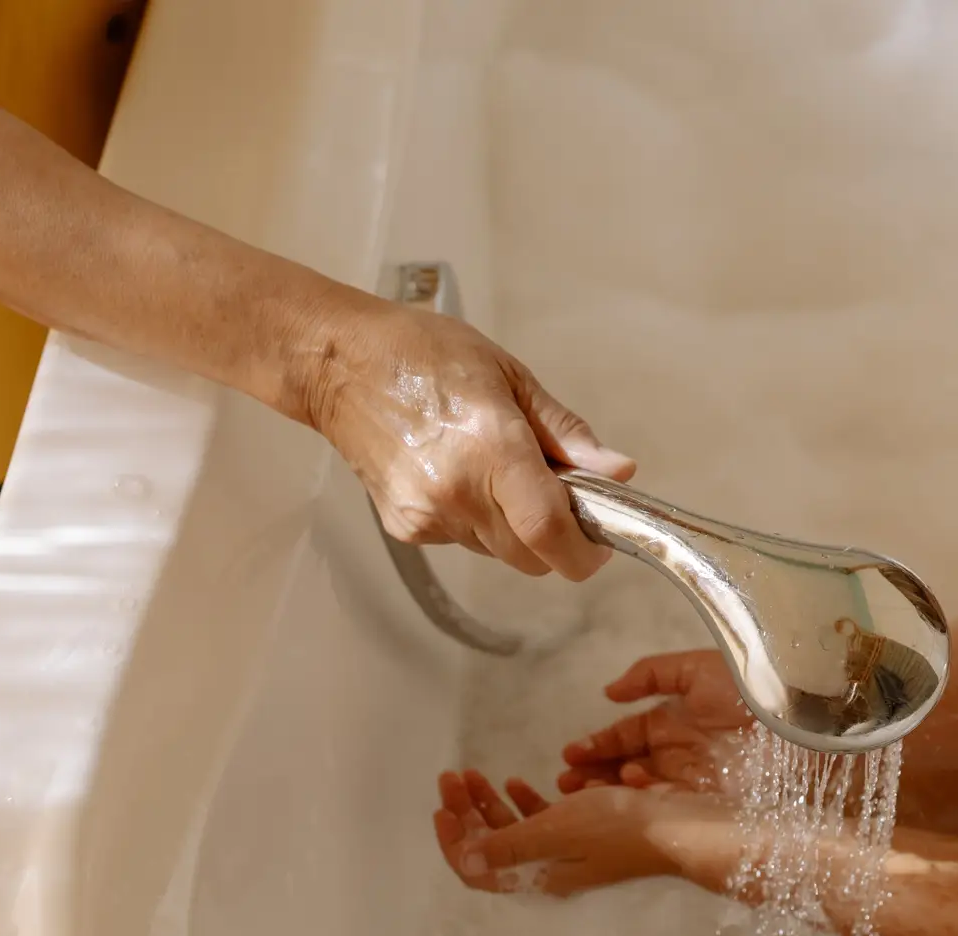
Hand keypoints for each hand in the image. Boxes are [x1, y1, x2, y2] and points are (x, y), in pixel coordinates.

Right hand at [308, 299, 635, 580]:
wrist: (340, 364)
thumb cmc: (424, 355)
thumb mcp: (512, 378)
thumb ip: (566, 434)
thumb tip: (617, 471)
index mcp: (492, 451)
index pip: (550, 533)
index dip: (585, 552)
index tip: (599, 544)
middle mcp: (458, 493)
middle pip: (531, 557)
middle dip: (555, 538)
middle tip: (554, 494)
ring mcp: (427, 515)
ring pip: (499, 552)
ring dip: (515, 528)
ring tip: (495, 470)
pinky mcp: (405, 527)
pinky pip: (463, 542)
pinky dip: (477, 521)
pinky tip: (459, 475)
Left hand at [433, 769, 667, 895]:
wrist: (679, 826)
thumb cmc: (617, 827)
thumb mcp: (557, 831)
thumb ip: (509, 845)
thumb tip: (464, 862)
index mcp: (535, 875)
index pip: (476, 870)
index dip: (452, 842)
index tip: (441, 807)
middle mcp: (545, 868)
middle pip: (490, 846)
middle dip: (465, 813)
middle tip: (453, 777)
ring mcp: (565, 852)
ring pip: (512, 830)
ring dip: (489, 803)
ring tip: (475, 773)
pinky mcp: (585, 835)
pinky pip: (540, 821)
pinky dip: (524, 802)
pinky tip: (518, 781)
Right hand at [558, 650, 754, 792]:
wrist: (797, 725)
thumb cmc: (749, 690)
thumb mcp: (697, 669)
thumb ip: (652, 674)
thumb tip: (609, 692)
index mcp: (676, 720)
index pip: (628, 736)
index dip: (599, 745)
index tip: (570, 754)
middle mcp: (679, 753)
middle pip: (626, 767)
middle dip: (595, 774)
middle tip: (566, 781)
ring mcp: (691, 780)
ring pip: (639, 790)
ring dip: (610, 789)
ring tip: (581, 790)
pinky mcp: (705, 803)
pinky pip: (663, 803)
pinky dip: (642, 797)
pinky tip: (628, 784)